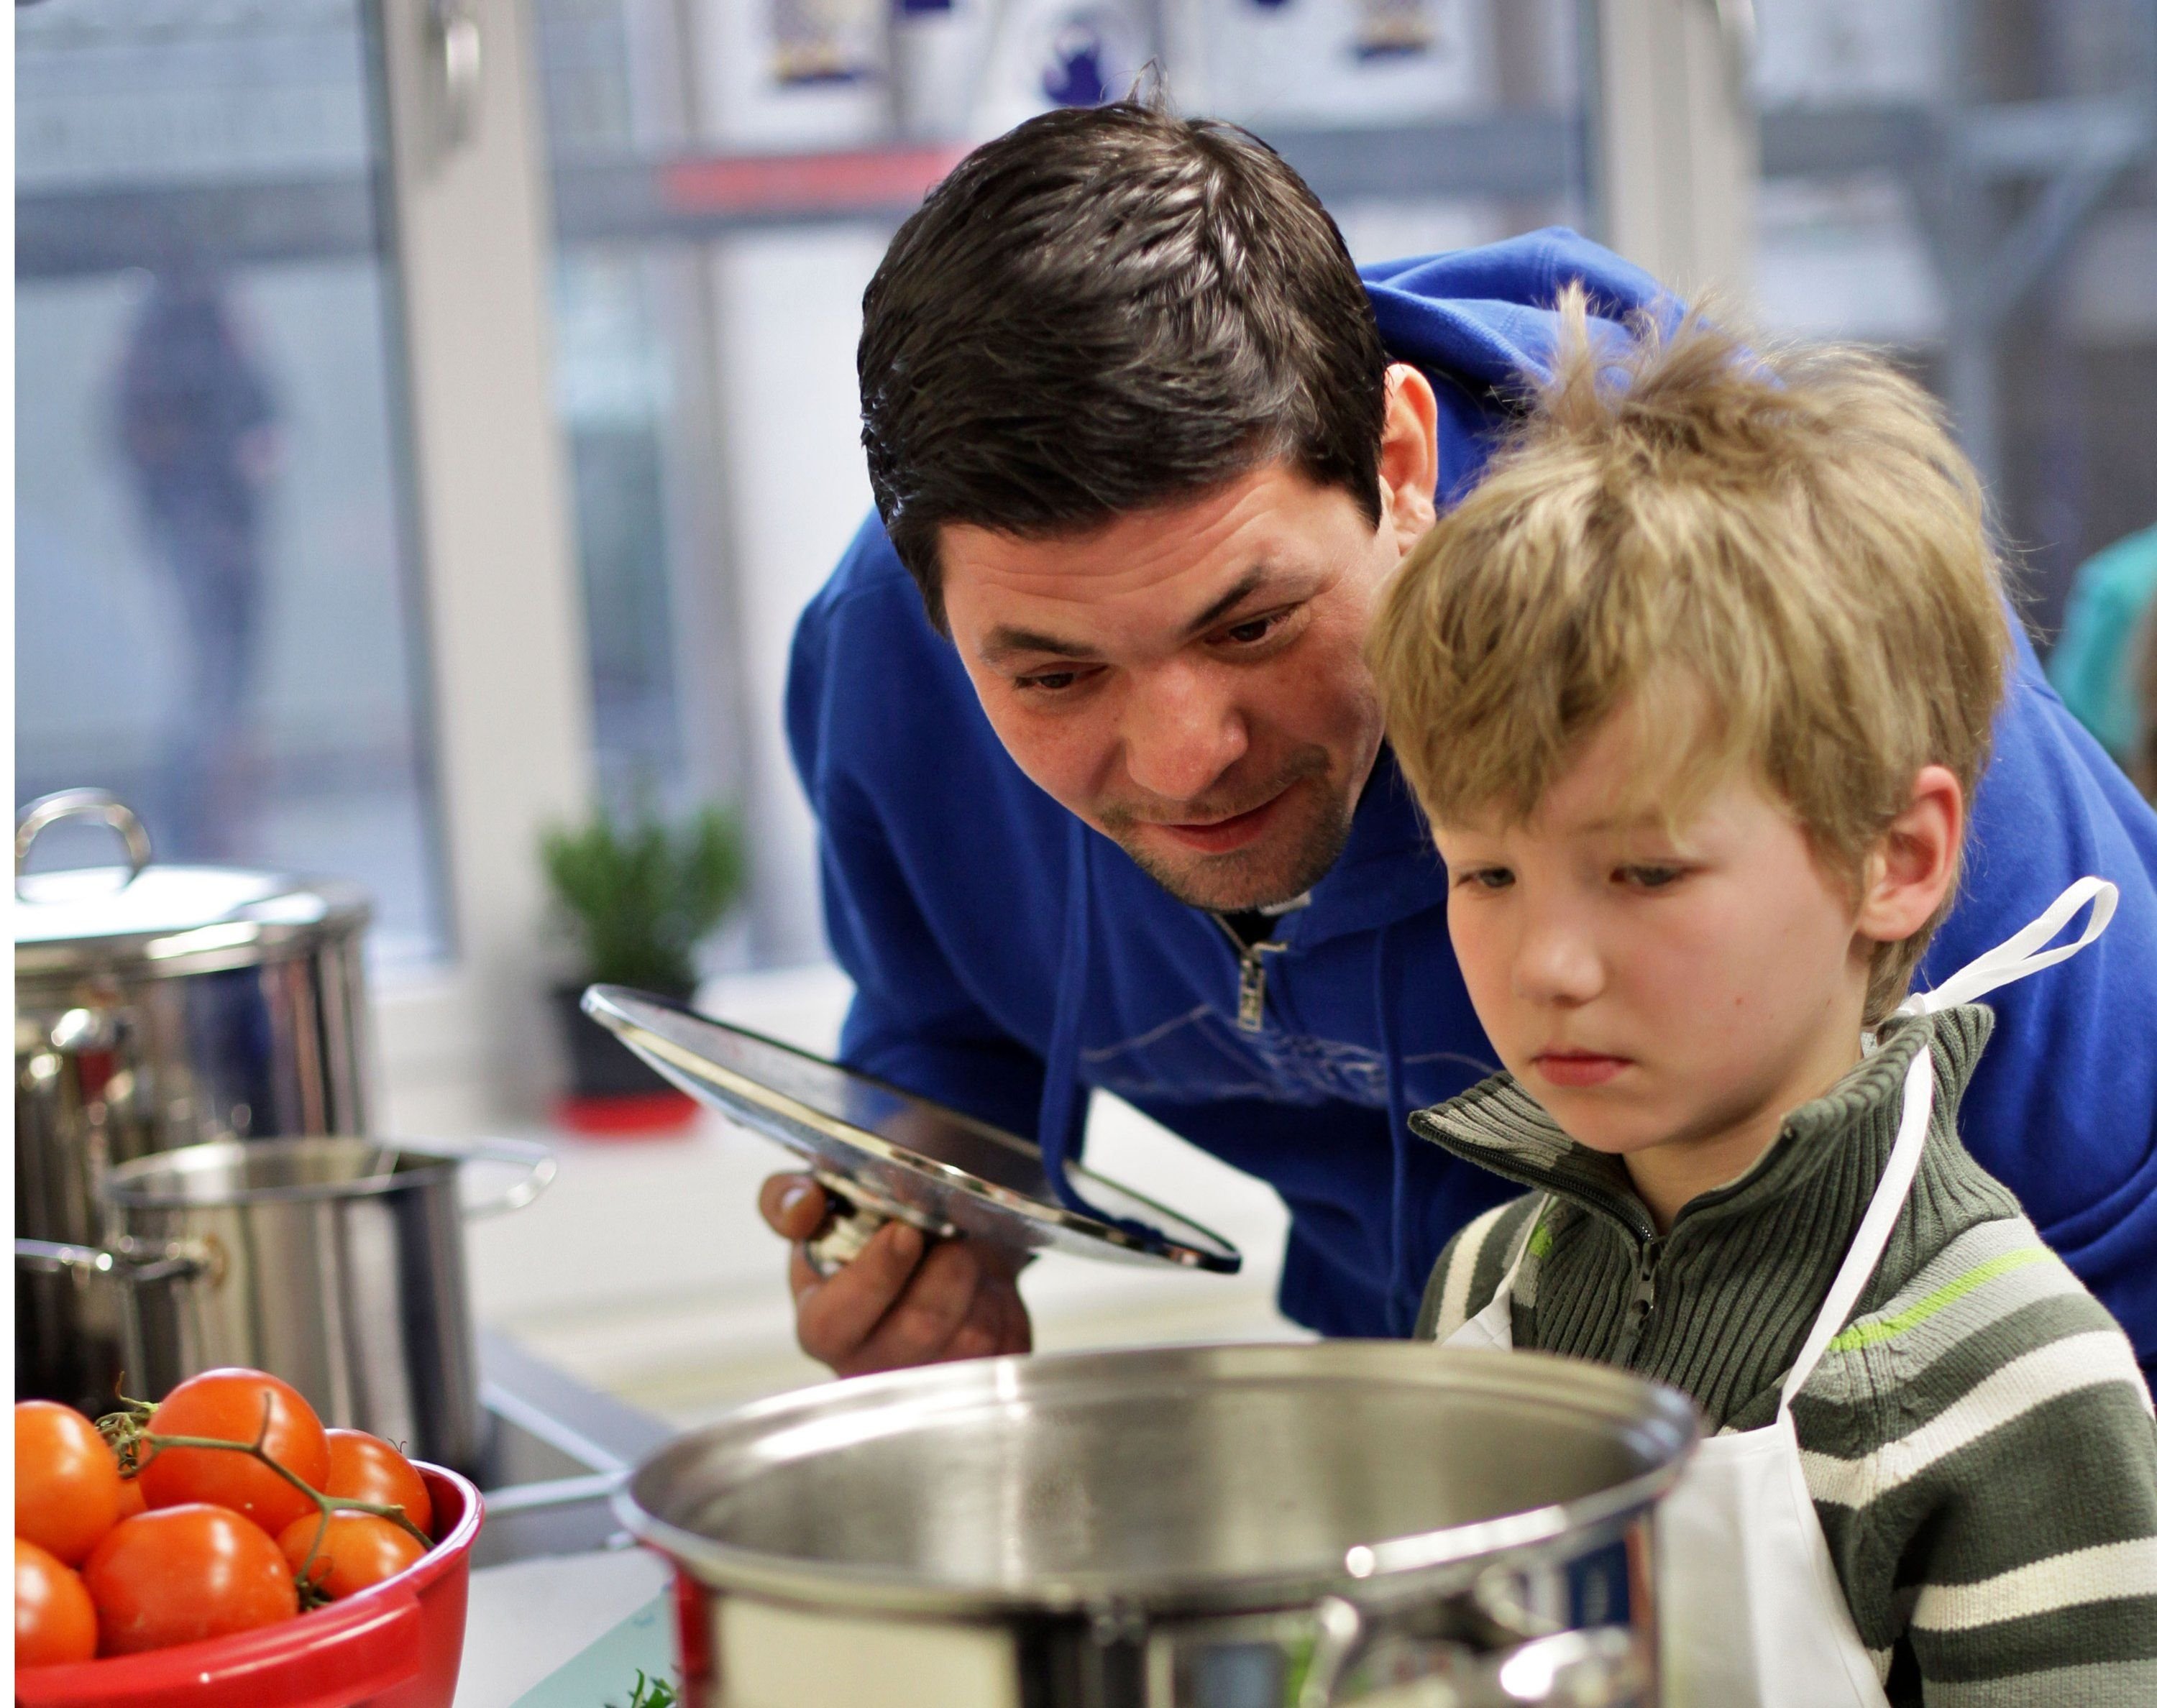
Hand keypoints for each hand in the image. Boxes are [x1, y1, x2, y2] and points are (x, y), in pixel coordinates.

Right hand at [759, 1173, 1032, 1377]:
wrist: (939, 1253)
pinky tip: (984, 1291)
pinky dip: (1007, 1303)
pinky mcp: (983, 1382)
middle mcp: (873, 1368)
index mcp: (824, 1326)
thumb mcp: (824, 1211)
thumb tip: (803, 1206)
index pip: (834, 1322)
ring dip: (980, 1281)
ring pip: (973, 1335)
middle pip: (920, 1329)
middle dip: (946, 1269)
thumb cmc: (874, 1238)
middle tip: (951, 1237)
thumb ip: (791, 1201)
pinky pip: (1009, 1344)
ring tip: (965, 1260)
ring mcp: (930, 1384)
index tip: (905, 1232)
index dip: (873, 1277)